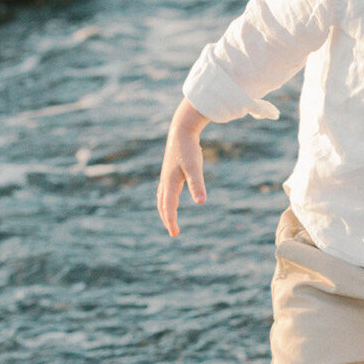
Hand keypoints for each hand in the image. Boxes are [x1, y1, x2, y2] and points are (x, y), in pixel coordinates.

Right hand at [157, 99, 208, 235]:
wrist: (181, 130)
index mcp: (170, 183)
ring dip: (165, 210)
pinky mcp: (169, 171)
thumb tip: (201, 202)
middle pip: (162, 205)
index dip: (171, 221)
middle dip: (167, 219)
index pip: (168, 207)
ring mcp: (166, 175)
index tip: (175, 234)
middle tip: (173, 232)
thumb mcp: (194, 167)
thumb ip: (197, 185)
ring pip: (162, 198)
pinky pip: (165, 190)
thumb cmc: (188, 149)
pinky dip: (166, 199)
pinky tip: (173, 199)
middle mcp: (165, 181)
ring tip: (171, 219)